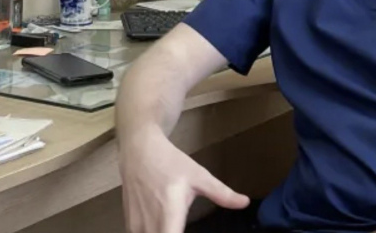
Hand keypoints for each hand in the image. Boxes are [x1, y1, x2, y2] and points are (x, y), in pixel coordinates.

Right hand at [119, 128, 249, 232]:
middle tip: (184, 225)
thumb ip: (221, 193)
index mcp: (169, 215)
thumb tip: (245, 202)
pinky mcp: (129, 226)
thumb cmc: (171, 162)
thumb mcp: (198, 175)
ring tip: (177, 224)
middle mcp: (149, 226)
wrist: (139, 151)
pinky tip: (165, 226)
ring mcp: (135, 227)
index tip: (191, 230)